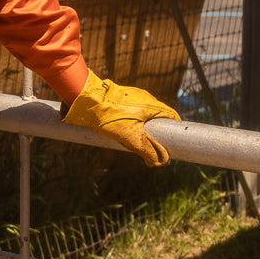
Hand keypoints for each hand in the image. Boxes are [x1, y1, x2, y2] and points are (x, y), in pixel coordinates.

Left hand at [61, 70, 178, 167]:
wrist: (86, 99)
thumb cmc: (111, 116)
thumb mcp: (132, 138)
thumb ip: (147, 150)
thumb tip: (159, 162)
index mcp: (153, 105)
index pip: (171, 116)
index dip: (173, 129)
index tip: (171, 142)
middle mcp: (145, 97)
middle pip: (156, 116)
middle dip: (154, 131)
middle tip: (148, 145)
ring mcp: (132, 95)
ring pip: (142, 114)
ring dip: (140, 127)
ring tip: (130, 139)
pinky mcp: (119, 96)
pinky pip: (129, 111)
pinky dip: (128, 121)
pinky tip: (118, 130)